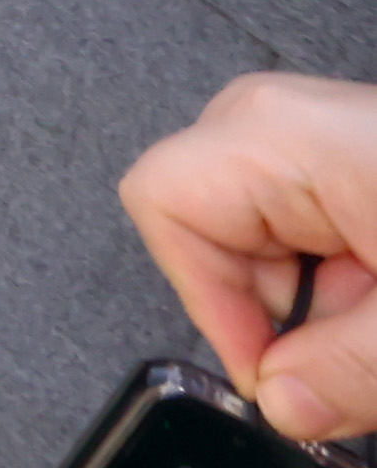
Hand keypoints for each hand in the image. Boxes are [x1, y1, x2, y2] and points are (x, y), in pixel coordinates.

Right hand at [124, 74, 376, 438]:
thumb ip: (348, 367)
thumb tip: (285, 401)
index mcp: (281, 134)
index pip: (167, 208)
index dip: (209, 303)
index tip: (274, 371)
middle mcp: (287, 121)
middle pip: (210, 227)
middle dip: (273, 310)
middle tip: (338, 359)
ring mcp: (321, 138)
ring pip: (266, 240)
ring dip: (321, 308)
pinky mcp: (355, 161)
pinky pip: (313, 232)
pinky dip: (350, 287)